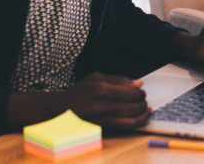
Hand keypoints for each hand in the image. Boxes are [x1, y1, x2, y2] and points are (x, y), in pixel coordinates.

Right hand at [7, 73, 149, 129]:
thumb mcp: (95, 78)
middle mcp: (102, 101)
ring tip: (145, 109)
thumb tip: (139, 83)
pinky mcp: (102, 125)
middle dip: (142, 101)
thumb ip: (118, 79)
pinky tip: (142, 118)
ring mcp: (102, 115)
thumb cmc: (78, 92)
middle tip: (143, 100)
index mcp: (100, 86)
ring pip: (132, 114)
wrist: (59, 109)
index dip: (139, 91)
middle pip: (133, 102)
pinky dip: (137, 122)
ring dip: (142, 112)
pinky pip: (125, 125)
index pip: (129, 89)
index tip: (141, 92)